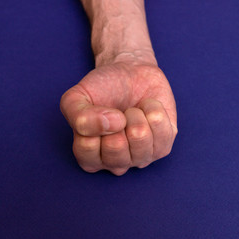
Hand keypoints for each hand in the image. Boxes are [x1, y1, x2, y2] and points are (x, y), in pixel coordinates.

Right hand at [60, 61, 177, 175]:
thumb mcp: (76, 97)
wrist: (130, 74)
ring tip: (133, 110)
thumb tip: (112, 124)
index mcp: (90, 157)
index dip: (93, 124)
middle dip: (118, 119)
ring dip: (136, 114)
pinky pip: (162, 131)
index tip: (98, 112)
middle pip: (116, 148)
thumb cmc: (102, 89)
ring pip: (140, 137)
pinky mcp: (163, 148)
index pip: (86, 149)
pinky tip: (147, 110)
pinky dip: (153, 110)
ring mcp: (140, 158)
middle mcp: (115, 163)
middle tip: (118, 113)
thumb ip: (78, 116)